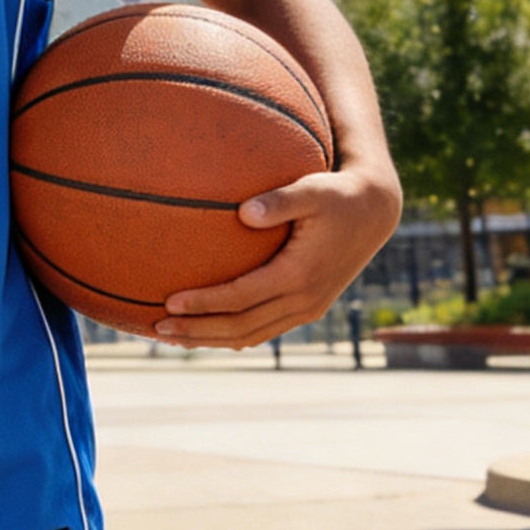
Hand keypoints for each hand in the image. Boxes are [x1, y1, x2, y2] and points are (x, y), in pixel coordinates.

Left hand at [153, 158, 400, 347]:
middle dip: (197, 331)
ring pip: (250, 336)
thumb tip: (243, 212)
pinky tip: (204, 331)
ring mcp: (307, 309)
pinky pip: (263, 330)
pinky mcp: (307, 308)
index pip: (241, 297)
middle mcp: (304, 300)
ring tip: (170, 337)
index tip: (169, 302)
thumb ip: (280, 201)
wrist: (374, 213)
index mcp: (300, 275)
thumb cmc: (337, 195)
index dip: (204, 303)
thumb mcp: (312, 189)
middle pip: (240, 327)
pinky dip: (231, 335)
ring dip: (209, 339)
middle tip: (156, 328)